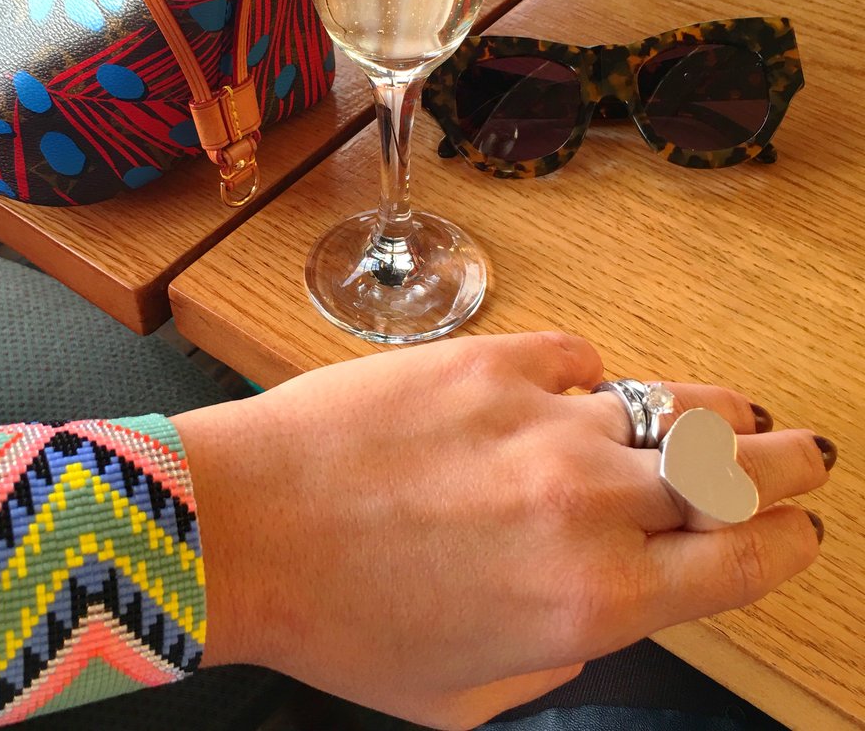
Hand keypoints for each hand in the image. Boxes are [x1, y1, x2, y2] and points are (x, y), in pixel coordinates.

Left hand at [177, 332, 829, 729]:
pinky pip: (578, 357)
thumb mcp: (465, 694)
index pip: (736, 565)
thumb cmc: (340, 621)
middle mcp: (585, 503)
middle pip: (731, 473)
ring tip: (742, 412)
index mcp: (591, 600)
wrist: (245, 525)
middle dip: (786, 465)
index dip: (783, 545)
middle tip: (806, 455)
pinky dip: (593, 377)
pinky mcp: (489, 359)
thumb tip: (601, 602)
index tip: (801, 531)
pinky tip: (586, 391)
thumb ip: (559, 651)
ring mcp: (541, 418)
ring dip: (721, 411)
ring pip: (672, 404)